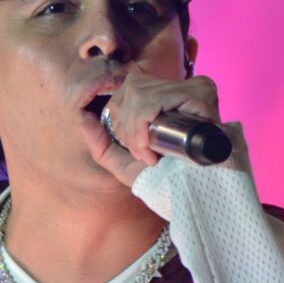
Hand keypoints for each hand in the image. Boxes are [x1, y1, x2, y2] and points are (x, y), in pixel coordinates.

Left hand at [79, 71, 221, 185]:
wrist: (189, 195)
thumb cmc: (159, 178)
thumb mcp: (122, 162)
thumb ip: (99, 142)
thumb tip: (82, 118)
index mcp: (166, 97)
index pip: (130, 90)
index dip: (125, 121)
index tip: (139, 150)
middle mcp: (183, 87)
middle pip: (133, 90)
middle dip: (129, 129)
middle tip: (146, 155)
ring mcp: (195, 88)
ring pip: (140, 96)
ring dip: (137, 132)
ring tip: (152, 155)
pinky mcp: (201, 94)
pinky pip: (151, 103)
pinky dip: (142, 130)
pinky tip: (155, 151)